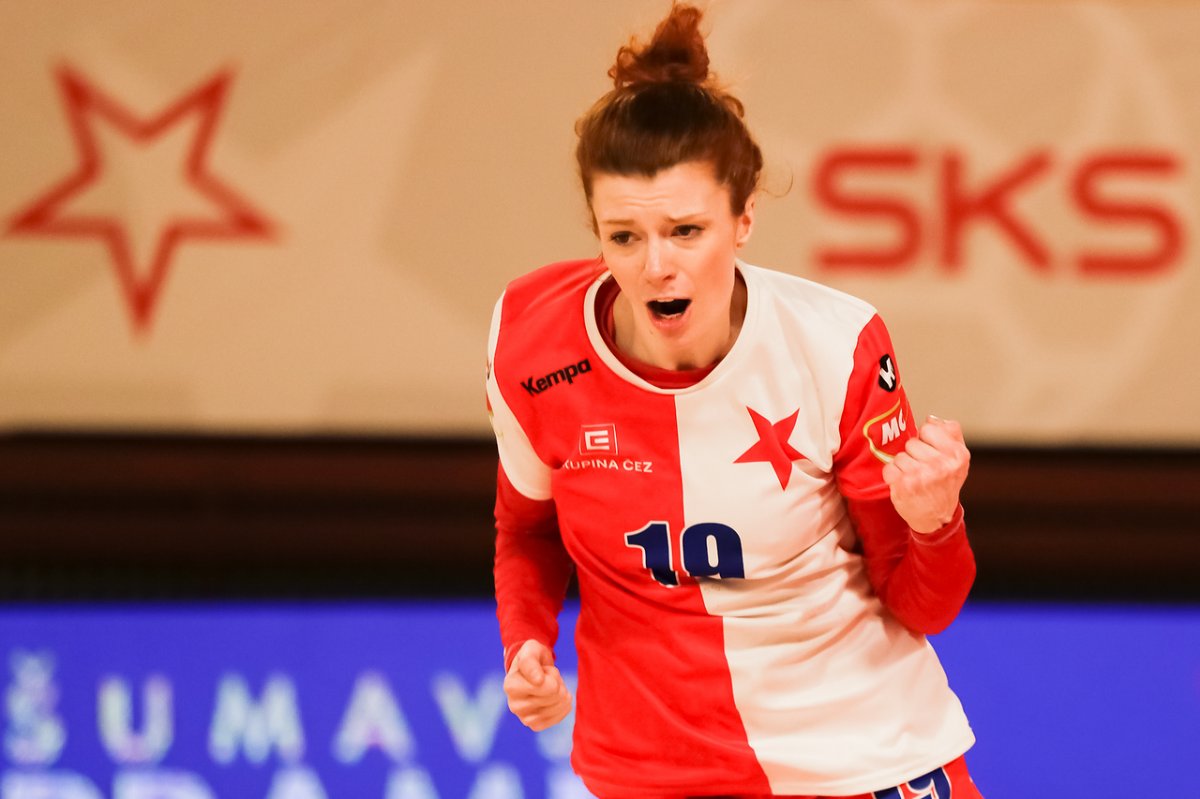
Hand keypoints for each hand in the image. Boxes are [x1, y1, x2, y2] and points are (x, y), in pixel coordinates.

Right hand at [503, 639, 572, 730]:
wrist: (534, 670)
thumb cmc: (533, 658)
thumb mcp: (531, 649)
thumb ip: (531, 661)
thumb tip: (538, 681)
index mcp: (511, 686)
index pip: (548, 686)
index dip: (552, 675)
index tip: (542, 670)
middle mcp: (514, 705)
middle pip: (555, 696)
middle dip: (557, 683)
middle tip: (547, 678)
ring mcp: (524, 718)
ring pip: (558, 707)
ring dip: (561, 693)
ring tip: (550, 686)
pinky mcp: (535, 725)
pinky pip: (558, 717)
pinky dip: (562, 706)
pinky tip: (555, 699)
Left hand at [881, 415, 969, 533]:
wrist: (937, 517)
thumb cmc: (945, 484)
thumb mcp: (958, 458)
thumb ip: (950, 433)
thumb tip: (931, 418)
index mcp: (956, 455)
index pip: (928, 428)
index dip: (926, 440)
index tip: (931, 453)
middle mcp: (941, 465)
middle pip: (912, 443)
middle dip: (914, 455)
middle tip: (924, 470)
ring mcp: (921, 475)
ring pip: (900, 455)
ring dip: (903, 466)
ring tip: (915, 478)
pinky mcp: (904, 485)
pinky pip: (889, 467)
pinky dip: (892, 475)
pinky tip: (904, 484)